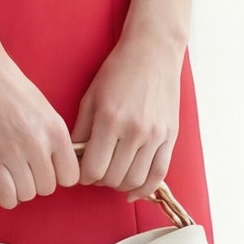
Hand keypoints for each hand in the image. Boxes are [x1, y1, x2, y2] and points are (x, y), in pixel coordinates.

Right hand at [0, 40, 81, 210]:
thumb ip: (54, 137)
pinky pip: (6, 195)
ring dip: (20, 189)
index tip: (47, 168)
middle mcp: (38, 144)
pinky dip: (4, 195)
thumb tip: (58, 165)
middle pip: (47, 188)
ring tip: (11, 173)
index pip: (70, 176)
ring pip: (27, 194)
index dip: (58, 176)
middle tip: (25, 169)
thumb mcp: (44, 109)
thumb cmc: (10, 86)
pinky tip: (0, 181)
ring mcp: (13, 153)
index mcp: (56, 130)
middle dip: (37, 182)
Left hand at [72, 29, 181, 201]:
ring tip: (113, 175)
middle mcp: (134, 131)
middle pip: (113, 177)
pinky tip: (133, 191)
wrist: (153, 52)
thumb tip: (74, 159)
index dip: (83, 176)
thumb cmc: (118, 71)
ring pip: (135, 180)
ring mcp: (155, 135)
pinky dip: (145, 189)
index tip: (82, 171)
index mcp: (109, 120)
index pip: (93, 169)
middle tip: (96, 171)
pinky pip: (159, 174)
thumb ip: (81, 131)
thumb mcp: (90, 97)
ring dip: (120, 185)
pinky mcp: (170, 136)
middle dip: (100, 180)